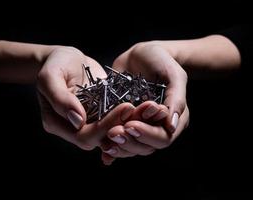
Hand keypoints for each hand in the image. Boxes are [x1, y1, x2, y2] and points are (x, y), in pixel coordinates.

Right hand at [37, 46, 134, 149]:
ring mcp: (89, 123)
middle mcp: (73, 129)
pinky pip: (116, 120)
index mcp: (56, 124)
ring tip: (145, 108)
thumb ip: (59, 98)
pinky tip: (143, 106)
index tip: (124, 107)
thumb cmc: (55, 64)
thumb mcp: (50, 76)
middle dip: (120, 125)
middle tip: (136, 107)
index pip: (83, 136)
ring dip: (128, 124)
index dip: (104, 127)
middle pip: (100, 139)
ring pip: (111, 132)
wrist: (66, 59)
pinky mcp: (101, 115)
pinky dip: (130, 116)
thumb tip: (78, 120)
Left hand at [101, 42, 188, 163]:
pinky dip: (111, 147)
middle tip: (114, 132)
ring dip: (119, 146)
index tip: (131, 124)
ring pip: (131, 147)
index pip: (163, 138)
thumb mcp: (173, 74)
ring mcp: (139, 126)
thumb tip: (172, 126)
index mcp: (173, 119)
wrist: (139, 55)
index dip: (147, 134)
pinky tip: (103, 152)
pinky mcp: (124, 123)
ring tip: (106, 138)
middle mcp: (156, 127)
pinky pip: (119, 140)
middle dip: (129, 142)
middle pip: (146, 148)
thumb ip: (175, 98)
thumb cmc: (160, 61)